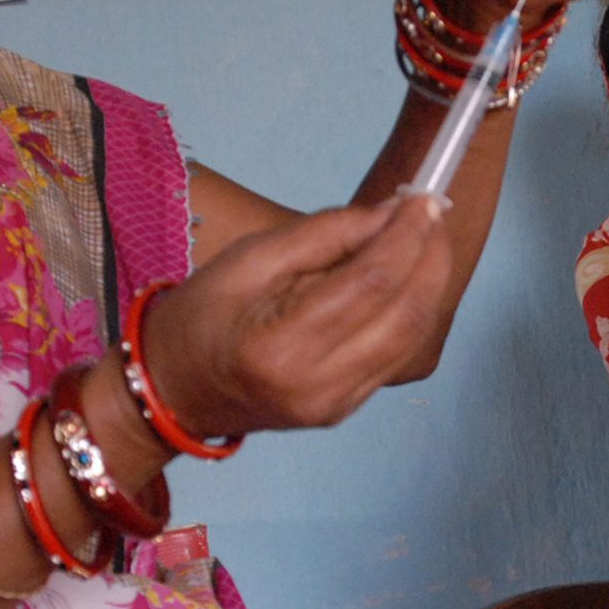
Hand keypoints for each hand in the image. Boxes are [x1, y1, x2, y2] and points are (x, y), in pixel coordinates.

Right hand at [140, 197, 451, 440]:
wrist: (175, 390)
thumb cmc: (201, 316)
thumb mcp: (249, 258)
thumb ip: (323, 235)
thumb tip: (389, 214)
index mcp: (280, 344)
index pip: (368, 284)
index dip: (404, 237)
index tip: (422, 199)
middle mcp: (317, 384)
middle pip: (403, 315)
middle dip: (430, 258)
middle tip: (434, 213)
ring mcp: (336, 404)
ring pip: (410, 338)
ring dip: (430, 283)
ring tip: (429, 238)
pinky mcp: (346, 409)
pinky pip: (396, 355)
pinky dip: (411, 311)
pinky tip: (409, 277)